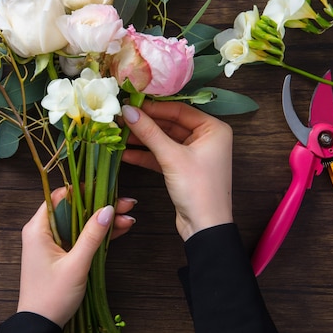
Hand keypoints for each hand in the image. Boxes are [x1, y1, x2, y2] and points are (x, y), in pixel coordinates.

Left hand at [16, 188, 136, 326]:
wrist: (40, 325)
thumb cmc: (51, 296)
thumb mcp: (75, 264)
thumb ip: (91, 236)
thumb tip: (107, 209)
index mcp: (38, 228)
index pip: (60, 197)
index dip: (83, 190)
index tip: (104, 188)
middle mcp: (43, 232)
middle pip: (74, 209)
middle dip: (100, 206)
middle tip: (125, 204)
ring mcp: (53, 243)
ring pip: (80, 223)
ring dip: (103, 221)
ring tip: (128, 217)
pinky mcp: (62, 254)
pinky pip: (81, 237)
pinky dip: (98, 235)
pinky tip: (119, 229)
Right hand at [121, 100, 232, 239]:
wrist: (205, 227)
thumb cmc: (198, 189)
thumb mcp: (172, 157)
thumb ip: (149, 132)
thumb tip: (128, 111)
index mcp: (213, 129)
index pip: (179, 110)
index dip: (154, 107)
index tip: (131, 104)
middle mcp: (206, 138)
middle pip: (170, 124)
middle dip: (146, 124)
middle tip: (121, 118)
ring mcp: (194, 154)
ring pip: (164, 140)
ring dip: (142, 139)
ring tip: (118, 134)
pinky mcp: (182, 168)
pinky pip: (162, 155)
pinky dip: (145, 154)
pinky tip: (125, 153)